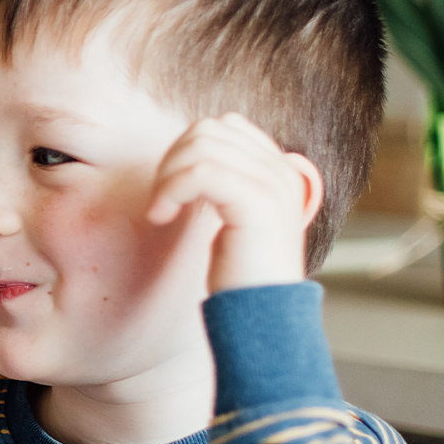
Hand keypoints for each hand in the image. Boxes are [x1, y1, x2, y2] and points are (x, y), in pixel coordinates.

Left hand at [146, 113, 323, 293]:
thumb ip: (224, 184)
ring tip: (160, 210)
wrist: (263, 317)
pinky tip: (161, 217)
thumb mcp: (234, 220)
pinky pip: (201, 172)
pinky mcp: (258, 203)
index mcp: (279, 171)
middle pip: (209, 130)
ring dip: (166, 176)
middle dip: (171, 160)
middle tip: (161, 200)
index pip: (225, 126)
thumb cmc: (242, 276)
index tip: (171, 189)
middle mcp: (282, 172)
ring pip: (201, 146)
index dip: (186, 149)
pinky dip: (170, 190)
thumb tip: (187, 158)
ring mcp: (274, 185)